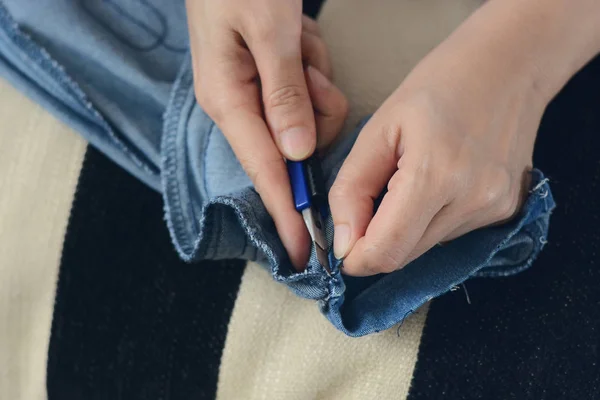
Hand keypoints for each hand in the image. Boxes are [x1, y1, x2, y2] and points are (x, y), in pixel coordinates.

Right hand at [186, 1, 347, 267]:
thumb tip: (298, 154)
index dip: (287, 212)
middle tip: (307, 68)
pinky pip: (310, 90)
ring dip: (315, 81)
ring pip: (310, 116)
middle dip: (314, 112)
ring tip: (297, 42)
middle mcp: (240, 104)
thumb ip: (284, 93)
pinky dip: (313, 66)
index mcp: (228, 100)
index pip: (264, 171)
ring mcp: (257, 92)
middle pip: (295, 144)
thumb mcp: (267, 31)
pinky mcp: (273, 79)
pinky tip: (298, 39)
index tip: (306, 252)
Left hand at [328, 2, 552, 275]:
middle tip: (367, 204)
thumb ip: (352, 188)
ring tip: (406, 180)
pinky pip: (450, 234)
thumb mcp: (378, 128)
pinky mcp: (508, 211)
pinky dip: (429, 221)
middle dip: (375, 242)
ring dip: (403, 230)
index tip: (342, 245)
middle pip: (405, 255)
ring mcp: (496, 209)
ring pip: (427, 247)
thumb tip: (343, 243)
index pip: (387, 251)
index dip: (356, 259)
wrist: (509, 65)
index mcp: (436, 176)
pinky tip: (435, 183)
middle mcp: (473, 202)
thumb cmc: (438, 85)